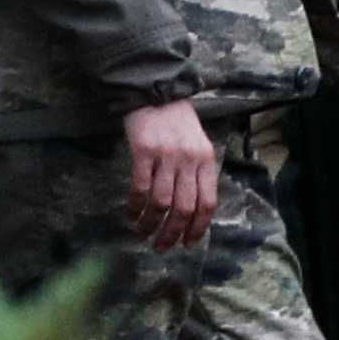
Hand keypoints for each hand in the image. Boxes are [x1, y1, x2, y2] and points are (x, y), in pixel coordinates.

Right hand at [120, 99, 218, 251]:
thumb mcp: (198, 146)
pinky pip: (140, 186)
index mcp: (207, 161)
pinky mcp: (143, 151)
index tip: (188, 243)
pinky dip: (135, 205)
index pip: (207, 202)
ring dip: (150, 223)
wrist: (155, 93)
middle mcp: (189, 161)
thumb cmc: (178, 124)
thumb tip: (194, 210)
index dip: (198, 226)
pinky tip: (131, 214)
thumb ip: (198, 173)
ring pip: (161, 201)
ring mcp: (166, 156)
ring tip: (142, 234)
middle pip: (184, 207)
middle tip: (161, 246)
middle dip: (173, 232)